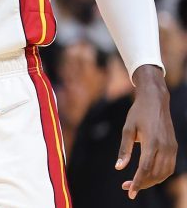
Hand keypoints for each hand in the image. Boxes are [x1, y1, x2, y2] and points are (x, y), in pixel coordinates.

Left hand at [117, 65, 177, 198]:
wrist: (156, 101)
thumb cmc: (138, 113)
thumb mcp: (127, 129)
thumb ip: (124, 150)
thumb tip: (119, 167)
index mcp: (152, 142)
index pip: (145, 168)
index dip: (138, 182)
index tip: (130, 192)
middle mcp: (165, 147)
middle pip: (155, 173)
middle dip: (142, 184)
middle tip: (127, 188)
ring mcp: (172, 148)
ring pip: (164, 173)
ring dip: (151, 181)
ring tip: (136, 184)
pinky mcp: (174, 147)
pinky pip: (169, 167)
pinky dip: (160, 175)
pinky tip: (148, 176)